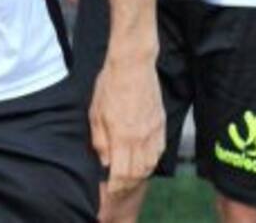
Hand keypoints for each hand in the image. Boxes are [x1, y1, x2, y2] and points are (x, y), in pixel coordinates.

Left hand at [89, 53, 164, 195]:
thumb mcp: (95, 112)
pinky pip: (159, 151)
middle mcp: (142, 138)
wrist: (133, 65)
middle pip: (138, 173)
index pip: (122, 173)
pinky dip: (151, 162)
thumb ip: (100, 140)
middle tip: (117, 189)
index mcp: (123, 136)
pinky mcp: (161, 124)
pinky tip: (144, 162)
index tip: (109, 191)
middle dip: (127, 185)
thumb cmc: (110, 85)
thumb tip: (105, 161)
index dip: (116, 186)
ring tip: (129, 179)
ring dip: (139, 176)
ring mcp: (154, 132)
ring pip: (150, 164)